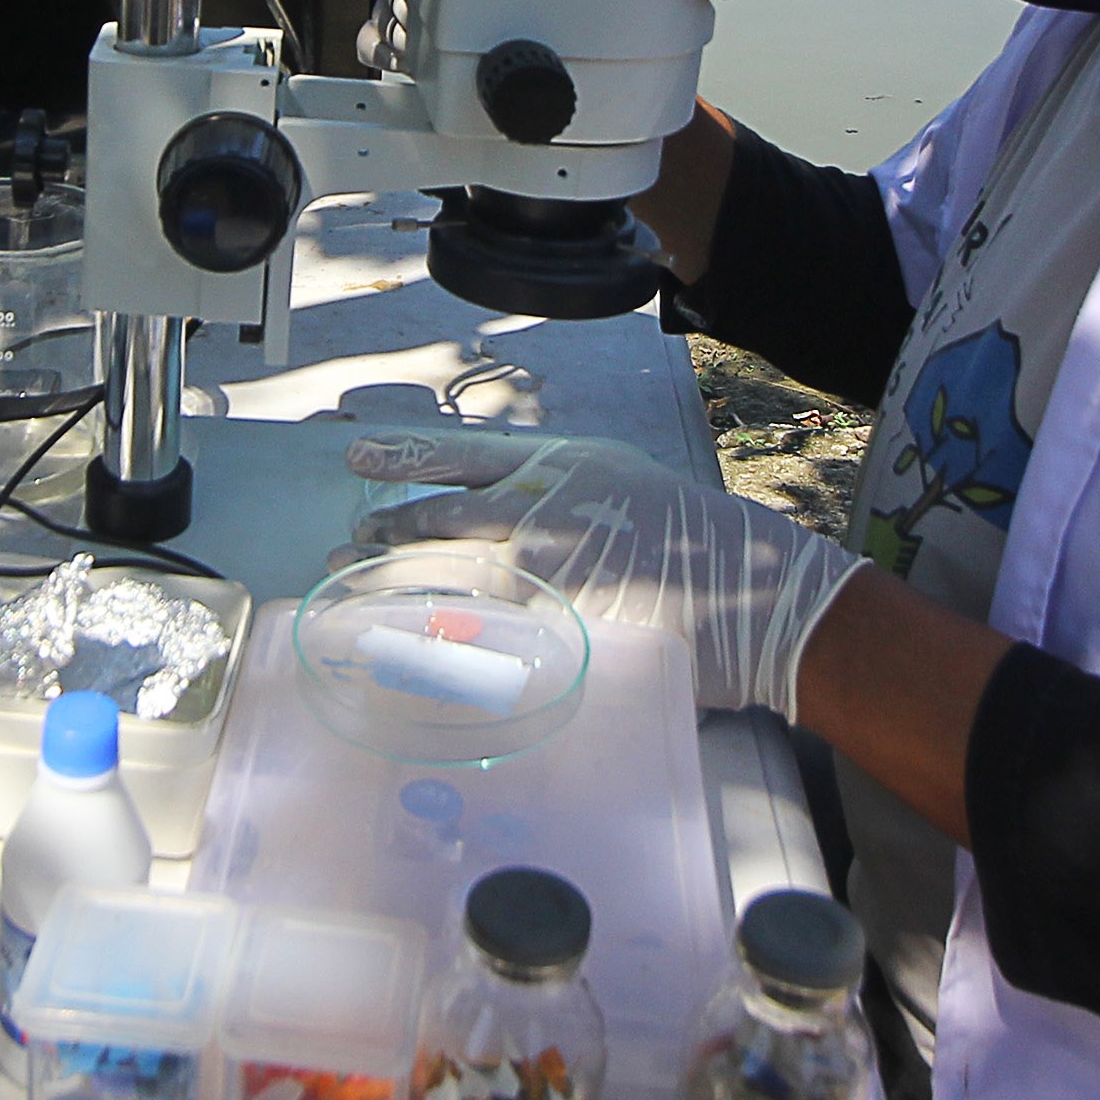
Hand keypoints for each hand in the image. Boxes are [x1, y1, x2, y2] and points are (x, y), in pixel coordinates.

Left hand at [343, 428, 856, 719]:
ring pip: (440, 568)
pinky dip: (422, 634)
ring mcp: (538, 564)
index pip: (462, 456)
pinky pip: (467, 628)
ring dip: (389, 579)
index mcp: (560, 465)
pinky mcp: (543, 621)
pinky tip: (391, 643)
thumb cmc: (698, 544)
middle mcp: (539, 505)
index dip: (405, 458)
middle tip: (351, 544)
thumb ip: (565, 498)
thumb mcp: (624, 489)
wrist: (748, 589)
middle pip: (438, 515)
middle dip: (386, 530)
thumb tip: (514, 517)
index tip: (358, 457)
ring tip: (353, 586)